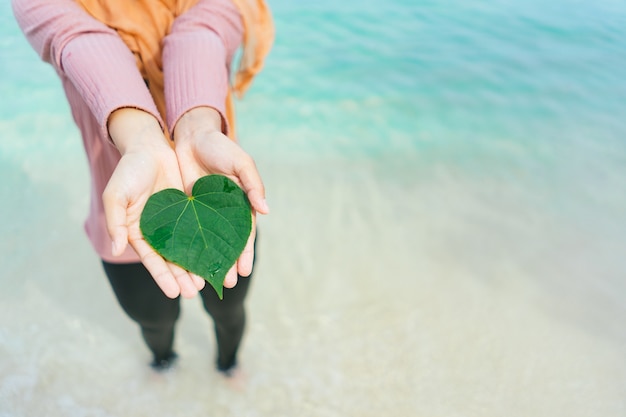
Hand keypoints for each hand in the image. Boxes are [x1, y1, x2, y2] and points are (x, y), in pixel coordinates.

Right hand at [103, 108, 205, 298]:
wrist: (151, 146)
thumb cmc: (129, 170)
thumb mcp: (117, 194)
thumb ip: (115, 222)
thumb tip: (117, 249)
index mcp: (137, 231)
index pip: (151, 260)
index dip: (162, 277)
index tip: (174, 293)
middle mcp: (157, 231)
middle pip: (171, 259)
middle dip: (183, 277)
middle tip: (195, 292)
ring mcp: (175, 222)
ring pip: (187, 249)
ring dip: (196, 266)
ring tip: (208, 282)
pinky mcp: (190, 210)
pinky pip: (199, 230)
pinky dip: (206, 244)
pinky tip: (217, 256)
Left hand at [173, 107, 268, 288]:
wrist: (191, 135)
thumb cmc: (221, 147)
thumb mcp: (241, 162)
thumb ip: (253, 185)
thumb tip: (266, 211)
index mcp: (240, 205)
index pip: (244, 234)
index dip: (244, 252)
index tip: (243, 271)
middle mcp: (223, 213)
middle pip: (225, 244)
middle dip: (226, 263)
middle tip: (224, 283)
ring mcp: (203, 213)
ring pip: (205, 242)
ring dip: (206, 261)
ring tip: (203, 282)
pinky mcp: (183, 210)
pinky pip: (185, 233)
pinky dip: (185, 248)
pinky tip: (183, 265)